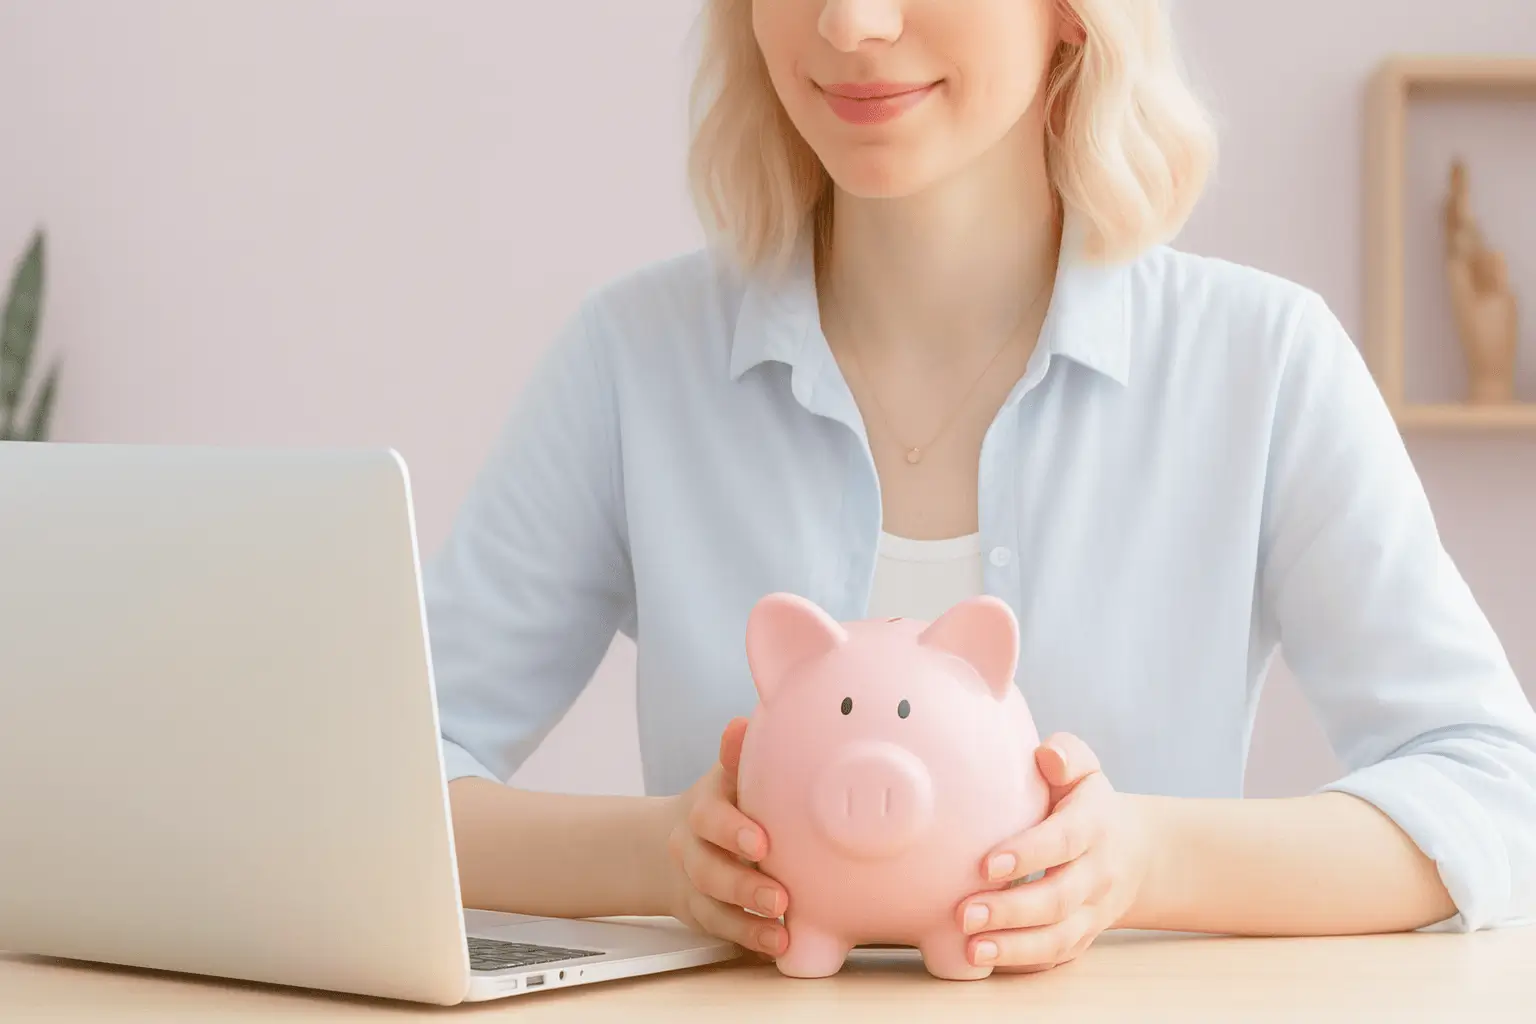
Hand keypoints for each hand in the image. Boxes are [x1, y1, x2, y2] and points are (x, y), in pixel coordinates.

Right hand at [661, 717, 788, 958]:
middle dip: (743, 884)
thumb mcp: (730, 775)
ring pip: (712, 903)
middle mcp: (692, 847)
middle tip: (780, 897)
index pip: (708, 816)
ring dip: (748, 917)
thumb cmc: (726, 802)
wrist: (681, 839)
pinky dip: (749, 937)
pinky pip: (721, 928)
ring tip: (782, 926)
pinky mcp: (703, 912)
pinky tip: (778, 944)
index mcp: (704, 808)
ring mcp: (695, 882)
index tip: (761, 841)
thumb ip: (737, 754)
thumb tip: (741, 722)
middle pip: (707, 868)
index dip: (730, 830)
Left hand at [956, 733, 1151, 972]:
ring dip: (1014, 947)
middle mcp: (1097, 873)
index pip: (1064, 841)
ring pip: (1058, 938)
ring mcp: (1092, 911)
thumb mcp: (1086, 772)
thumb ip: (1068, 755)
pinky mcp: (1083, 937)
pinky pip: (1057, 958)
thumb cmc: (1088, 803)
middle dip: (1011, 911)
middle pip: (1058, 899)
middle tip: (964, 914)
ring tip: (971, 948)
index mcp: (1094, 826)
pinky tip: (988, 961)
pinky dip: (1024, 963)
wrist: (1136, 852)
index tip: (986, 864)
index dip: (1028, 855)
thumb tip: (1048, 754)